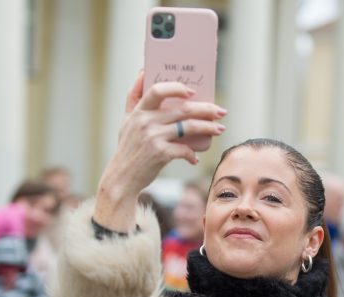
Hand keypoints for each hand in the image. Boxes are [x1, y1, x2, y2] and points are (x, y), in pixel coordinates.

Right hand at [94, 72, 226, 231]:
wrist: (122, 177)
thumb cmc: (127, 148)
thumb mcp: (126, 120)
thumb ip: (133, 97)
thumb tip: (143, 72)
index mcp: (139, 111)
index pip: (158, 90)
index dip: (177, 88)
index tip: (194, 92)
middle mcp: (146, 122)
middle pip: (183, 109)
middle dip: (206, 109)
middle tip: (221, 111)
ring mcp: (153, 137)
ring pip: (189, 127)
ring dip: (208, 127)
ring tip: (220, 129)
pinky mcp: (160, 154)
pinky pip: (184, 150)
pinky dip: (192, 154)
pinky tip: (195, 158)